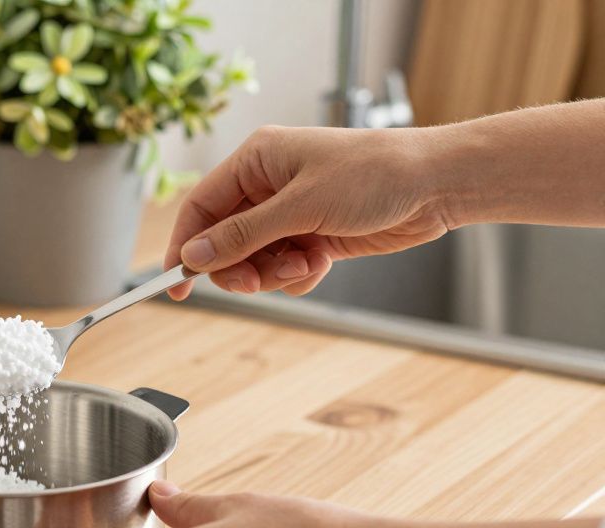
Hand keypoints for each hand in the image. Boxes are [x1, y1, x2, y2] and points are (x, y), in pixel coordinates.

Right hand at [164, 125, 451, 299]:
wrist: (436, 185)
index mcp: (256, 160)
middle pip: (223, 241)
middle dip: (237, 267)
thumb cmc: (374, 175)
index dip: (184, 246)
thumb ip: (243, 235)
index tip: (174, 284)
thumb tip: (194, 257)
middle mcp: (267, 185)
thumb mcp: (301, 206)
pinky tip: (320, 264)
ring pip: (253, 260)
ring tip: (304, 265)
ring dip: (272, 273)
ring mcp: (290, 213)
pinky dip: (297, 275)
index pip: (200, 207)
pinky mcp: (313, 236)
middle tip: (253, 283)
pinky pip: (283, 268)